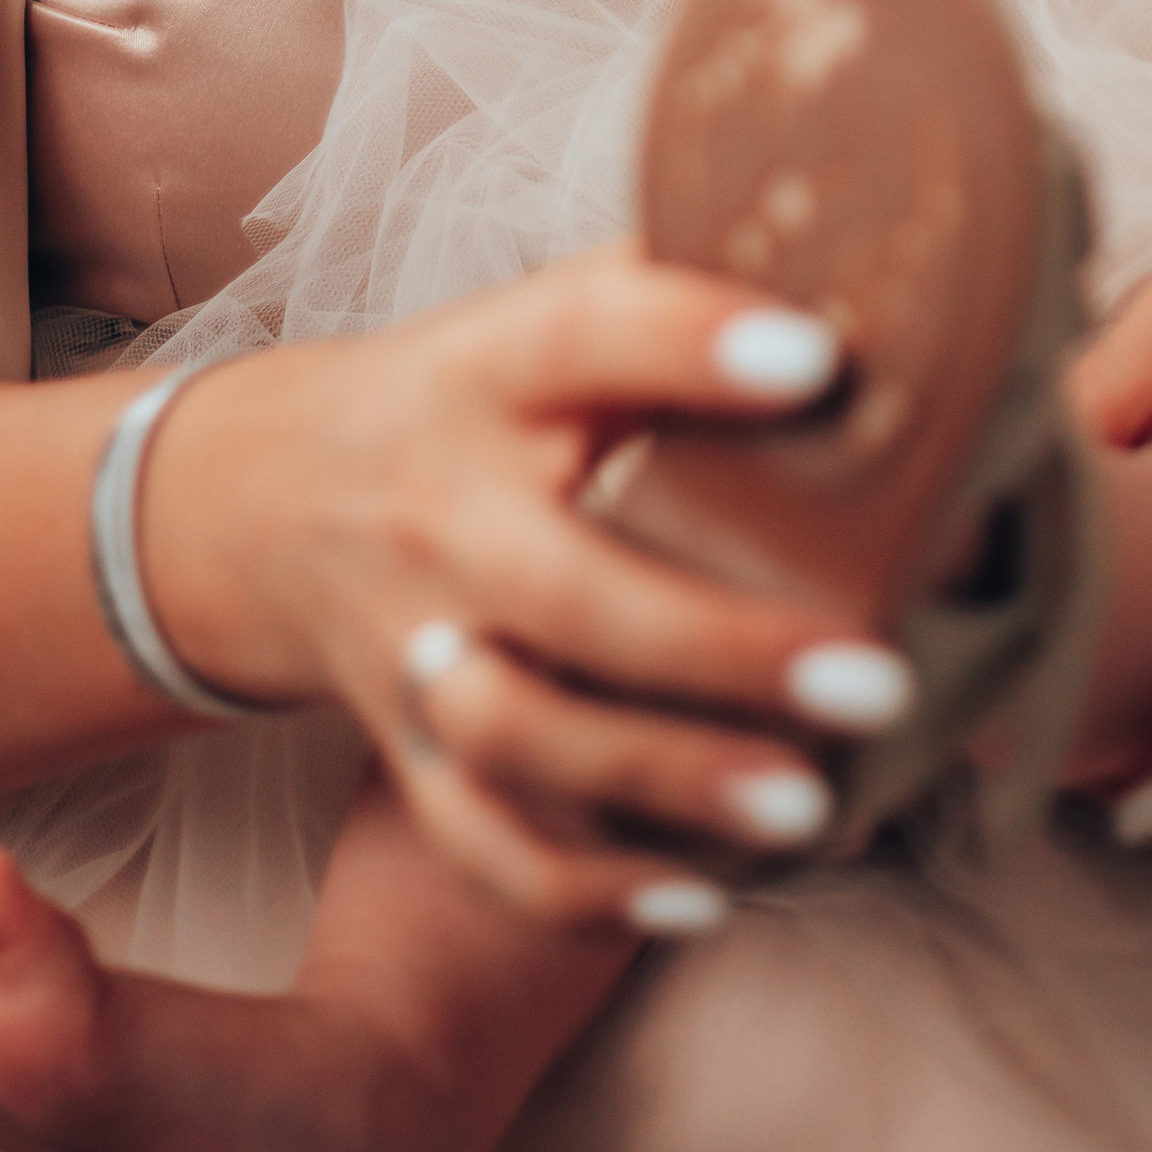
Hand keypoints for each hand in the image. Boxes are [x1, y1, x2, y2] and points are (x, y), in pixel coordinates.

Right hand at [142, 264, 908, 924]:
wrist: (270, 499)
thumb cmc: (472, 394)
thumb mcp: (544, 313)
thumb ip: (680, 287)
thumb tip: (874, 256)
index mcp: (488, 374)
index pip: (582, 339)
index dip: (691, 343)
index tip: (820, 359)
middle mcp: (440, 515)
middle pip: (566, 593)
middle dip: (723, 650)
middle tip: (881, 678)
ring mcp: (413, 651)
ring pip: (526, 739)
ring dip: (670, 785)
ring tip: (812, 805)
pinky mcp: (409, 755)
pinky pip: (486, 849)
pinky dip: (589, 890)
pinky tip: (708, 894)